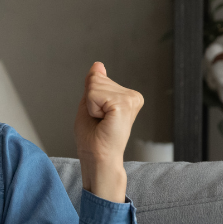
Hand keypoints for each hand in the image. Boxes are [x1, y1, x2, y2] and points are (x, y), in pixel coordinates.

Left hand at [73, 62, 143, 202]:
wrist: (97, 158)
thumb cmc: (94, 138)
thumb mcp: (89, 105)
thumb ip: (94, 85)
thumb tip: (98, 65)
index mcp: (127, 96)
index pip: (97, 78)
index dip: (89, 99)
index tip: (98, 117)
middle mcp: (133, 96)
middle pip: (96, 79)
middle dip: (90, 101)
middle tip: (99, 121)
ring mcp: (131, 99)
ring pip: (95, 86)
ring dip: (91, 106)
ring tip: (101, 122)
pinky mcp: (124, 104)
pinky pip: (94, 94)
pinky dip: (92, 109)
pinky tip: (103, 121)